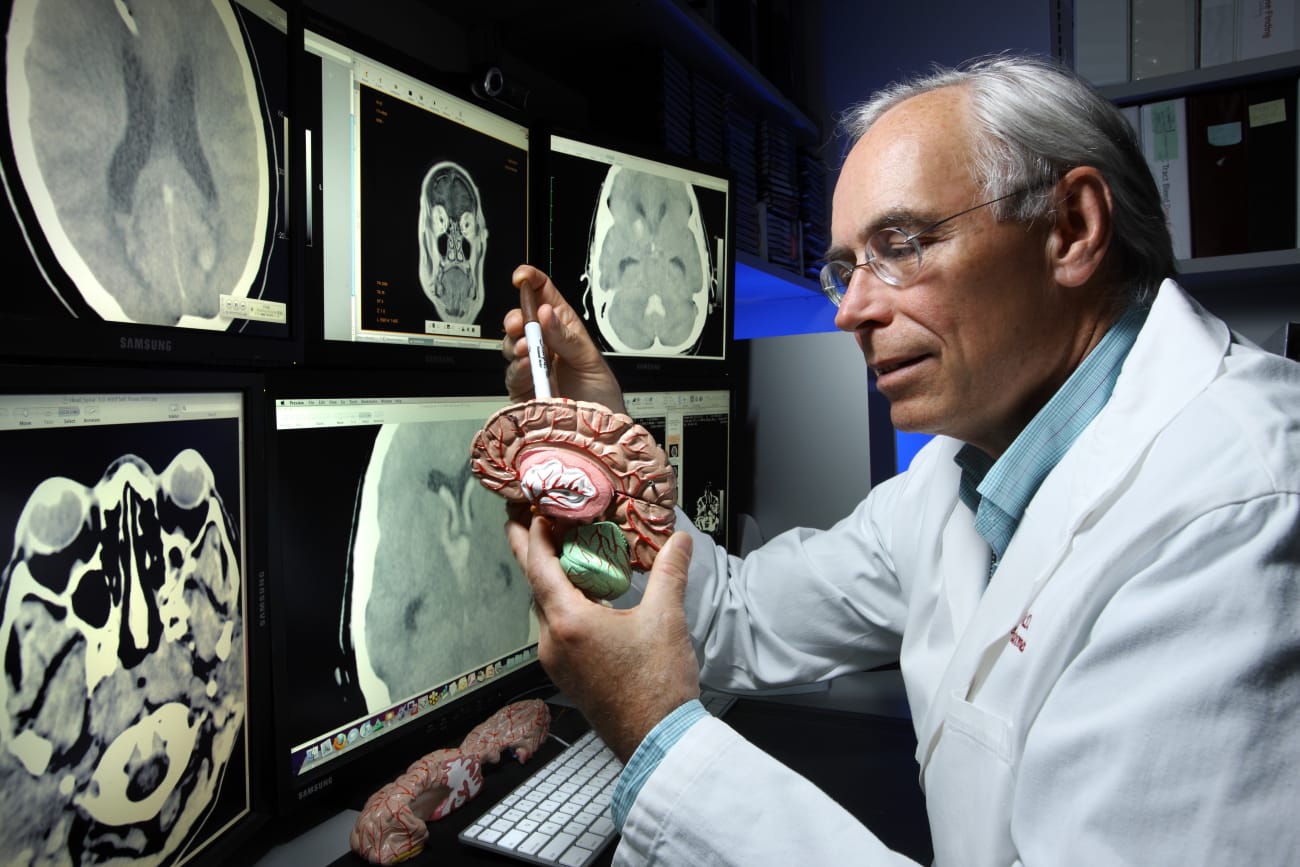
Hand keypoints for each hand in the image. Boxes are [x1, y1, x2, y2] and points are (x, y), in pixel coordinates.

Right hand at [503, 265, 626, 412]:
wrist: (599, 433)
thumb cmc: (601, 397)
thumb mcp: (591, 360)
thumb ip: (567, 338)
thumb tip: (546, 314)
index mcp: (563, 329)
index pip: (544, 296)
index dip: (531, 282)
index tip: (522, 276)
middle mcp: (544, 346)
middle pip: (520, 321)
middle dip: (516, 318)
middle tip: (520, 322)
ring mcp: (531, 368)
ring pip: (510, 346)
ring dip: (516, 343)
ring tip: (528, 348)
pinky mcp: (522, 390)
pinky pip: (512, 374)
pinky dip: (517, 367)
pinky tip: (527, 365)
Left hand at [508, 512, 699, 762]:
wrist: (657, 741)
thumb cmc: (657, 686)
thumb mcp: (666, 619)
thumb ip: (669, 573)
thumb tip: (679, 540)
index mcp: (569, 622)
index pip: (539, 566)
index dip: (533, 534)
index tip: (532, 507)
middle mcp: (552, 641)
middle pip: (535, 585)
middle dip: (532, 550)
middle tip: (526, 518)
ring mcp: (557, 661)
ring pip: (546, 607)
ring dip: (550, 577)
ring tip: (560, 550)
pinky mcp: (568, 675)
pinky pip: (556, 628)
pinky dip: (562, 603)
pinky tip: (583, 596)